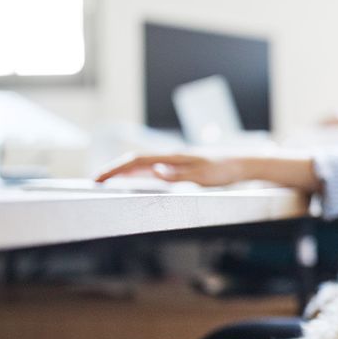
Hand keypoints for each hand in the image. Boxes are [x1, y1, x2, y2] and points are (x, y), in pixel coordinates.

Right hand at [94, 153, 245, 186]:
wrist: (242, 163)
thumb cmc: (225, 170)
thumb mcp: (203, 176)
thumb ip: (177, 174)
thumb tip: (153, 171)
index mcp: (172, 157)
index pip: (136, 161)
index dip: (115, 170)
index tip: (99, 179)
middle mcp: (170, 157)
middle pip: (135, 161)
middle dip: (113, 170)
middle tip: (95, 181)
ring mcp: (174, 161)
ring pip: (142, 165)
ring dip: (123, 172)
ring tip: (106, 181)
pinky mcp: (180, 167)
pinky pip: (152, 169)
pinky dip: (138, 174)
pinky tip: (133, 180)